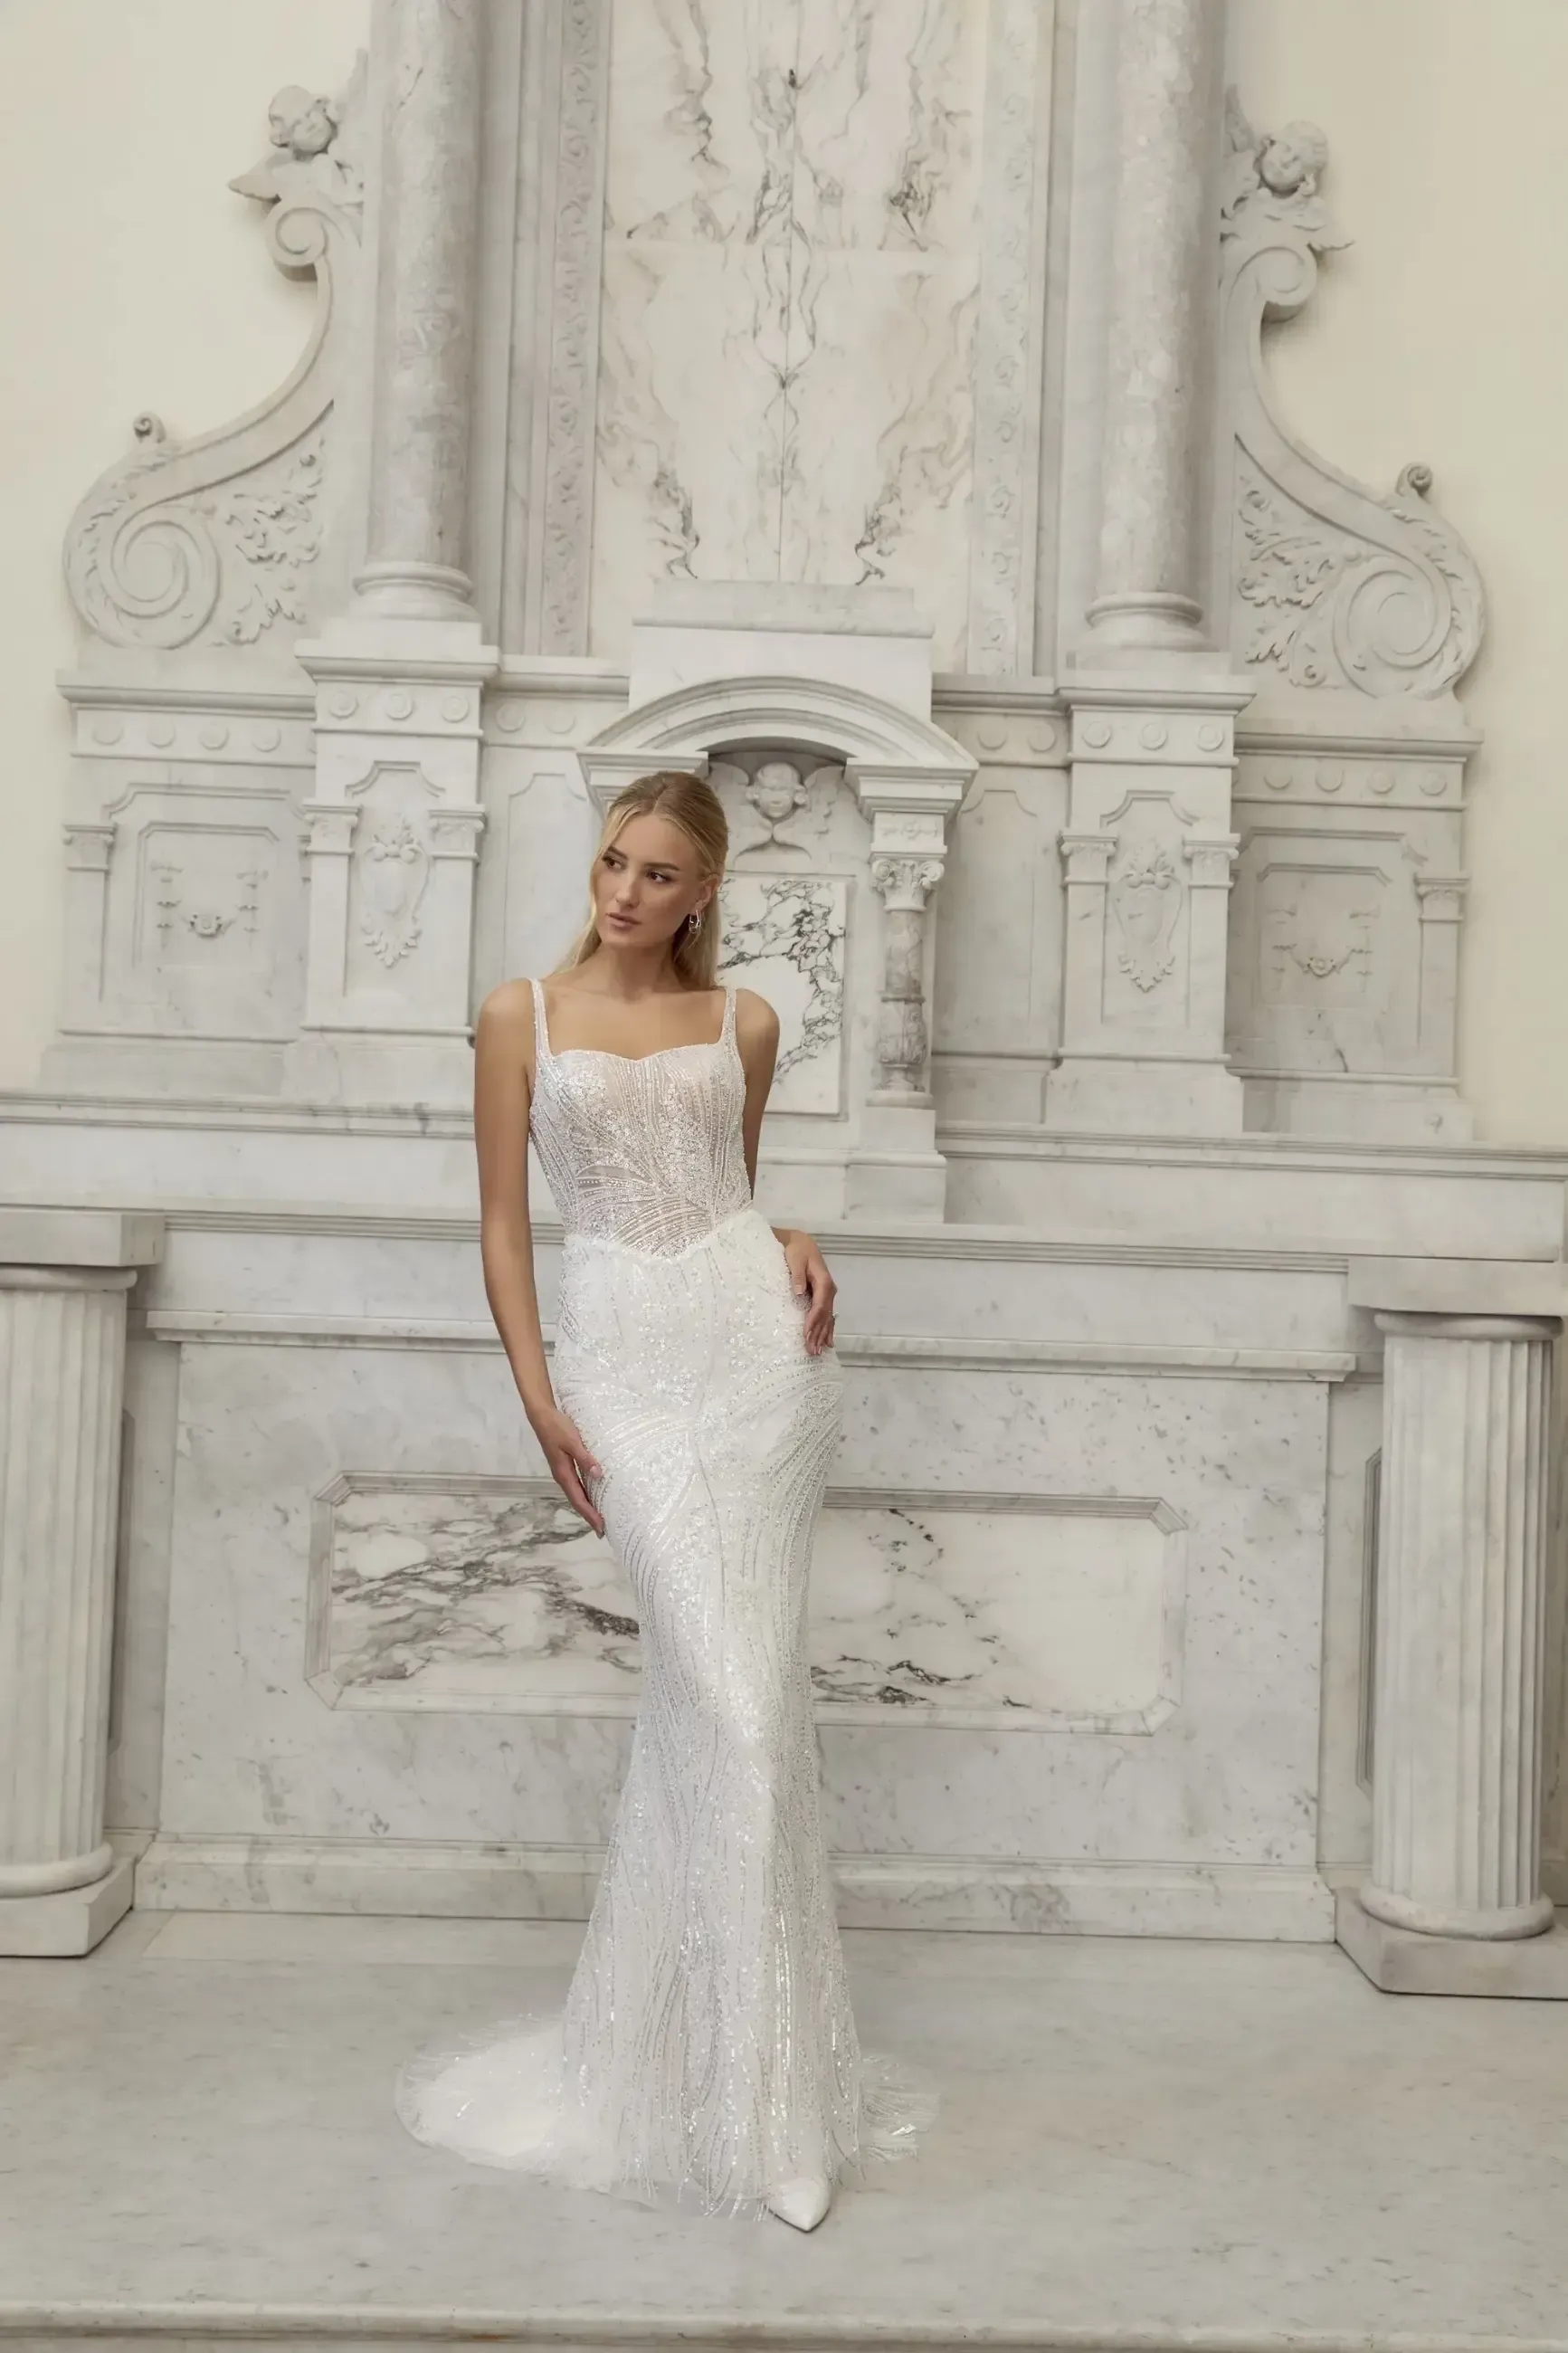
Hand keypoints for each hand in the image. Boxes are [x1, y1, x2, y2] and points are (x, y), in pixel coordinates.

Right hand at [529, 1402, 604, 1533]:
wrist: (542, 1416)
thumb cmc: (557, 1427)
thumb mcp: (573, 1441)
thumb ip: (585, 1458)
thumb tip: (598, 1475)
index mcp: (563, 1473)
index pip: (579, 1499)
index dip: (590, 1514)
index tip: (601, 1527)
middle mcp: (562, 1476)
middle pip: (577, 1501)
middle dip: (589, 1516)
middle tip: (602, 1530)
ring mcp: (562, 1471)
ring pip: (577, 1494)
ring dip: (587, 1506)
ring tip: (599, 1517)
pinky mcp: (564, 1465)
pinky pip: (576, 1485)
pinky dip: (585, 1494)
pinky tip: (592, 1494)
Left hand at [776, 1228, 836, 1354]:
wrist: (802, 1243)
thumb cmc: (797, 1250)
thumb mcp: (795, 1259)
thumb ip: (797, 1275)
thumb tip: (799, 1291)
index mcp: (824, 1282)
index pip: (819, 1306)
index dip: (813, 1322)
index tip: (806, 1336)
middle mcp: (829, 1290)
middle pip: (824, 1316)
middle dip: (818, 1334)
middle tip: (811, 1351)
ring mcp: (828, 1294)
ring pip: (827, 1318)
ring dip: (822, 1335)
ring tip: (818, 1351)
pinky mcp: (823, 1296)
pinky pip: (827, 1315)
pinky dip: (827, 1329)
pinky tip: (827, 1342)